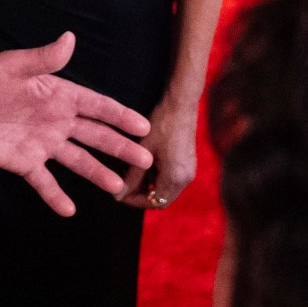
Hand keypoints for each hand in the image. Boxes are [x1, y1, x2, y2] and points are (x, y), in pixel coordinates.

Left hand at [0, 33, 154, 216]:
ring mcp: (42, 143)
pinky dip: (55, 196)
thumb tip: (69, 39)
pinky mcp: (24, 162)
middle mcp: (57, 121)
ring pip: (77, 160)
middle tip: (145, 161)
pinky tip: (69, 210)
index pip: (97, 106)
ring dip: (97, 173)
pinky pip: (43, 181)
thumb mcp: (12, 66)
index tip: (144, 126)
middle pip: (95, 136)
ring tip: (117, 187)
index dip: (120, 116)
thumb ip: (43, 58)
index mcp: (59, 95)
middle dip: (120, 147)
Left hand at [119, 95, 199, 210]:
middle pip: (161, 200)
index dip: (135, 201)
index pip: (154, 203)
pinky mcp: (188, 163)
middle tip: (123, 186)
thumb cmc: (162, 124)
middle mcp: (186, 178)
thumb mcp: (143, 151)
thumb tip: (118, 196)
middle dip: (142, 196)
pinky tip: (144, 165)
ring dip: (149, 187)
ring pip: (166, 190)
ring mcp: (189, 171)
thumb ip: (131, 177)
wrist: (181, 104)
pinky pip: (171, 180)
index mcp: (175, 177)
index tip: (119, 194)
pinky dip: (157, 178)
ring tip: (131, 174)